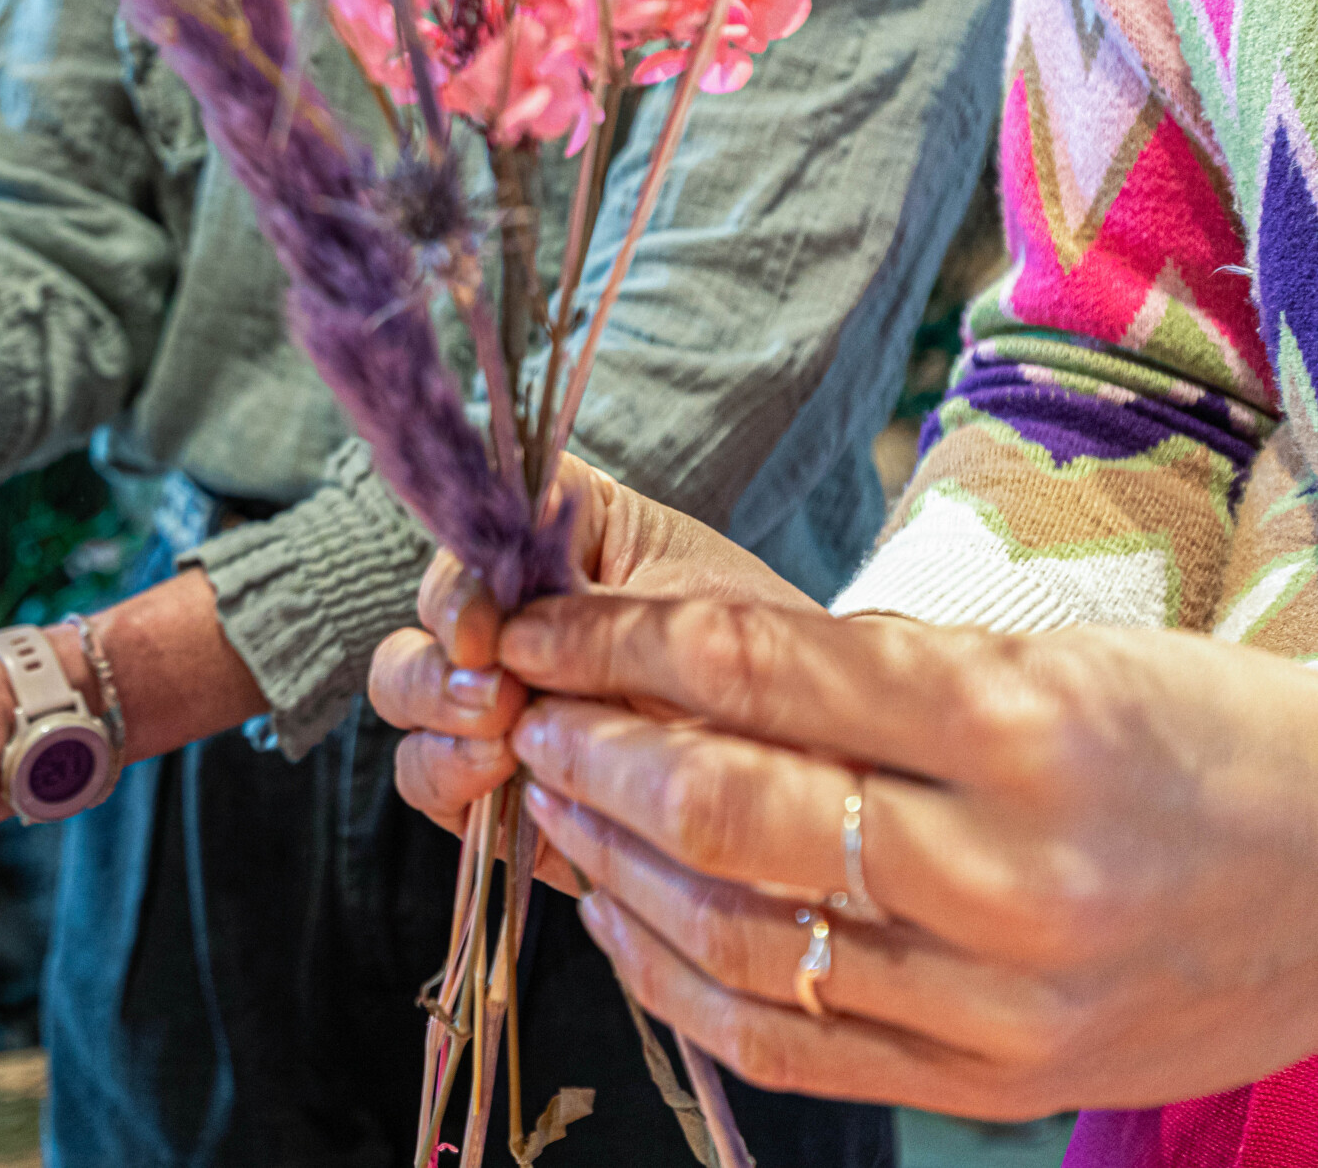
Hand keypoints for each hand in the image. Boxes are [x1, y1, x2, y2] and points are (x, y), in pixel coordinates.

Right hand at [367, 455, 814, 833]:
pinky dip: (450, 781)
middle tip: (496, 695)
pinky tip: (499, 784)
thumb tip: (497, 626)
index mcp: (561, 541)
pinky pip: (434, 781)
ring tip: (498, 744)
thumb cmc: (774, 662)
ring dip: (437, 717)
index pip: (476, 528)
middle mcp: (514, 615)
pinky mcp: (499, 782)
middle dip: (439, 660)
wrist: (829, 763)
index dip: (463, 573)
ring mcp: (499, 698)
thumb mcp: (701, 612)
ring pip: (408, 697)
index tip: (486, 622)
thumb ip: (597, 613)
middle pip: (422, 619)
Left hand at [500, 594, 1317, 1117]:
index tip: (534, 628)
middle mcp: (1005, 871)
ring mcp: (998, 1001)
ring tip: (557, 804)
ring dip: (610, 864)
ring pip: (729, 935)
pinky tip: (622, 917)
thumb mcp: (1043, 658)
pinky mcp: (992, 1087)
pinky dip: (673, 979)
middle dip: (588, 752)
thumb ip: (866, 674)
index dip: (610, 644)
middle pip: (720, 810)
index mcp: (1020, 723)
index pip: (752, 666)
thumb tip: (666, 670)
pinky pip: (781, 1043)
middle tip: (525, 715)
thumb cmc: (1190, 736)